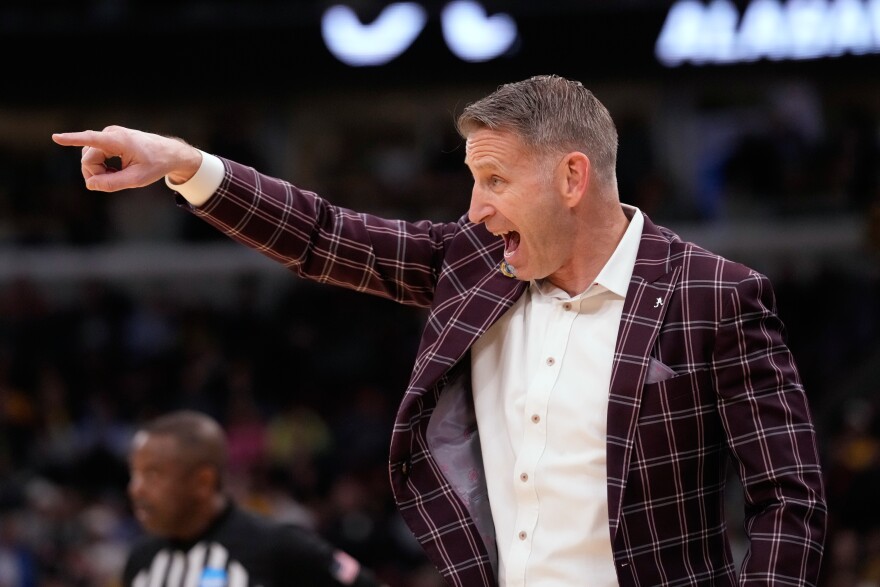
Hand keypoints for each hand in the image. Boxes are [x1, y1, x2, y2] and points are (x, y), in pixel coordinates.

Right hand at [51, 125, 201, 191]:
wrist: (169, 153)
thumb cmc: (156, 165)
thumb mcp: (136, 179)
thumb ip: (112, 184)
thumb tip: (90, 184)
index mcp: (119, 140)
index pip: (91, 139)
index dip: (72, 139)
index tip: (55, 137)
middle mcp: (110, 134)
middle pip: (88, 160)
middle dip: (96, 175)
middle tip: (115, 181)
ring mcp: (108, 135)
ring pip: (90, 159)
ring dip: (100, 171)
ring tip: (118, 175)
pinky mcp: (107, 139)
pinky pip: (95, 156)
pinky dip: (102, 167)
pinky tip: (115, 171)